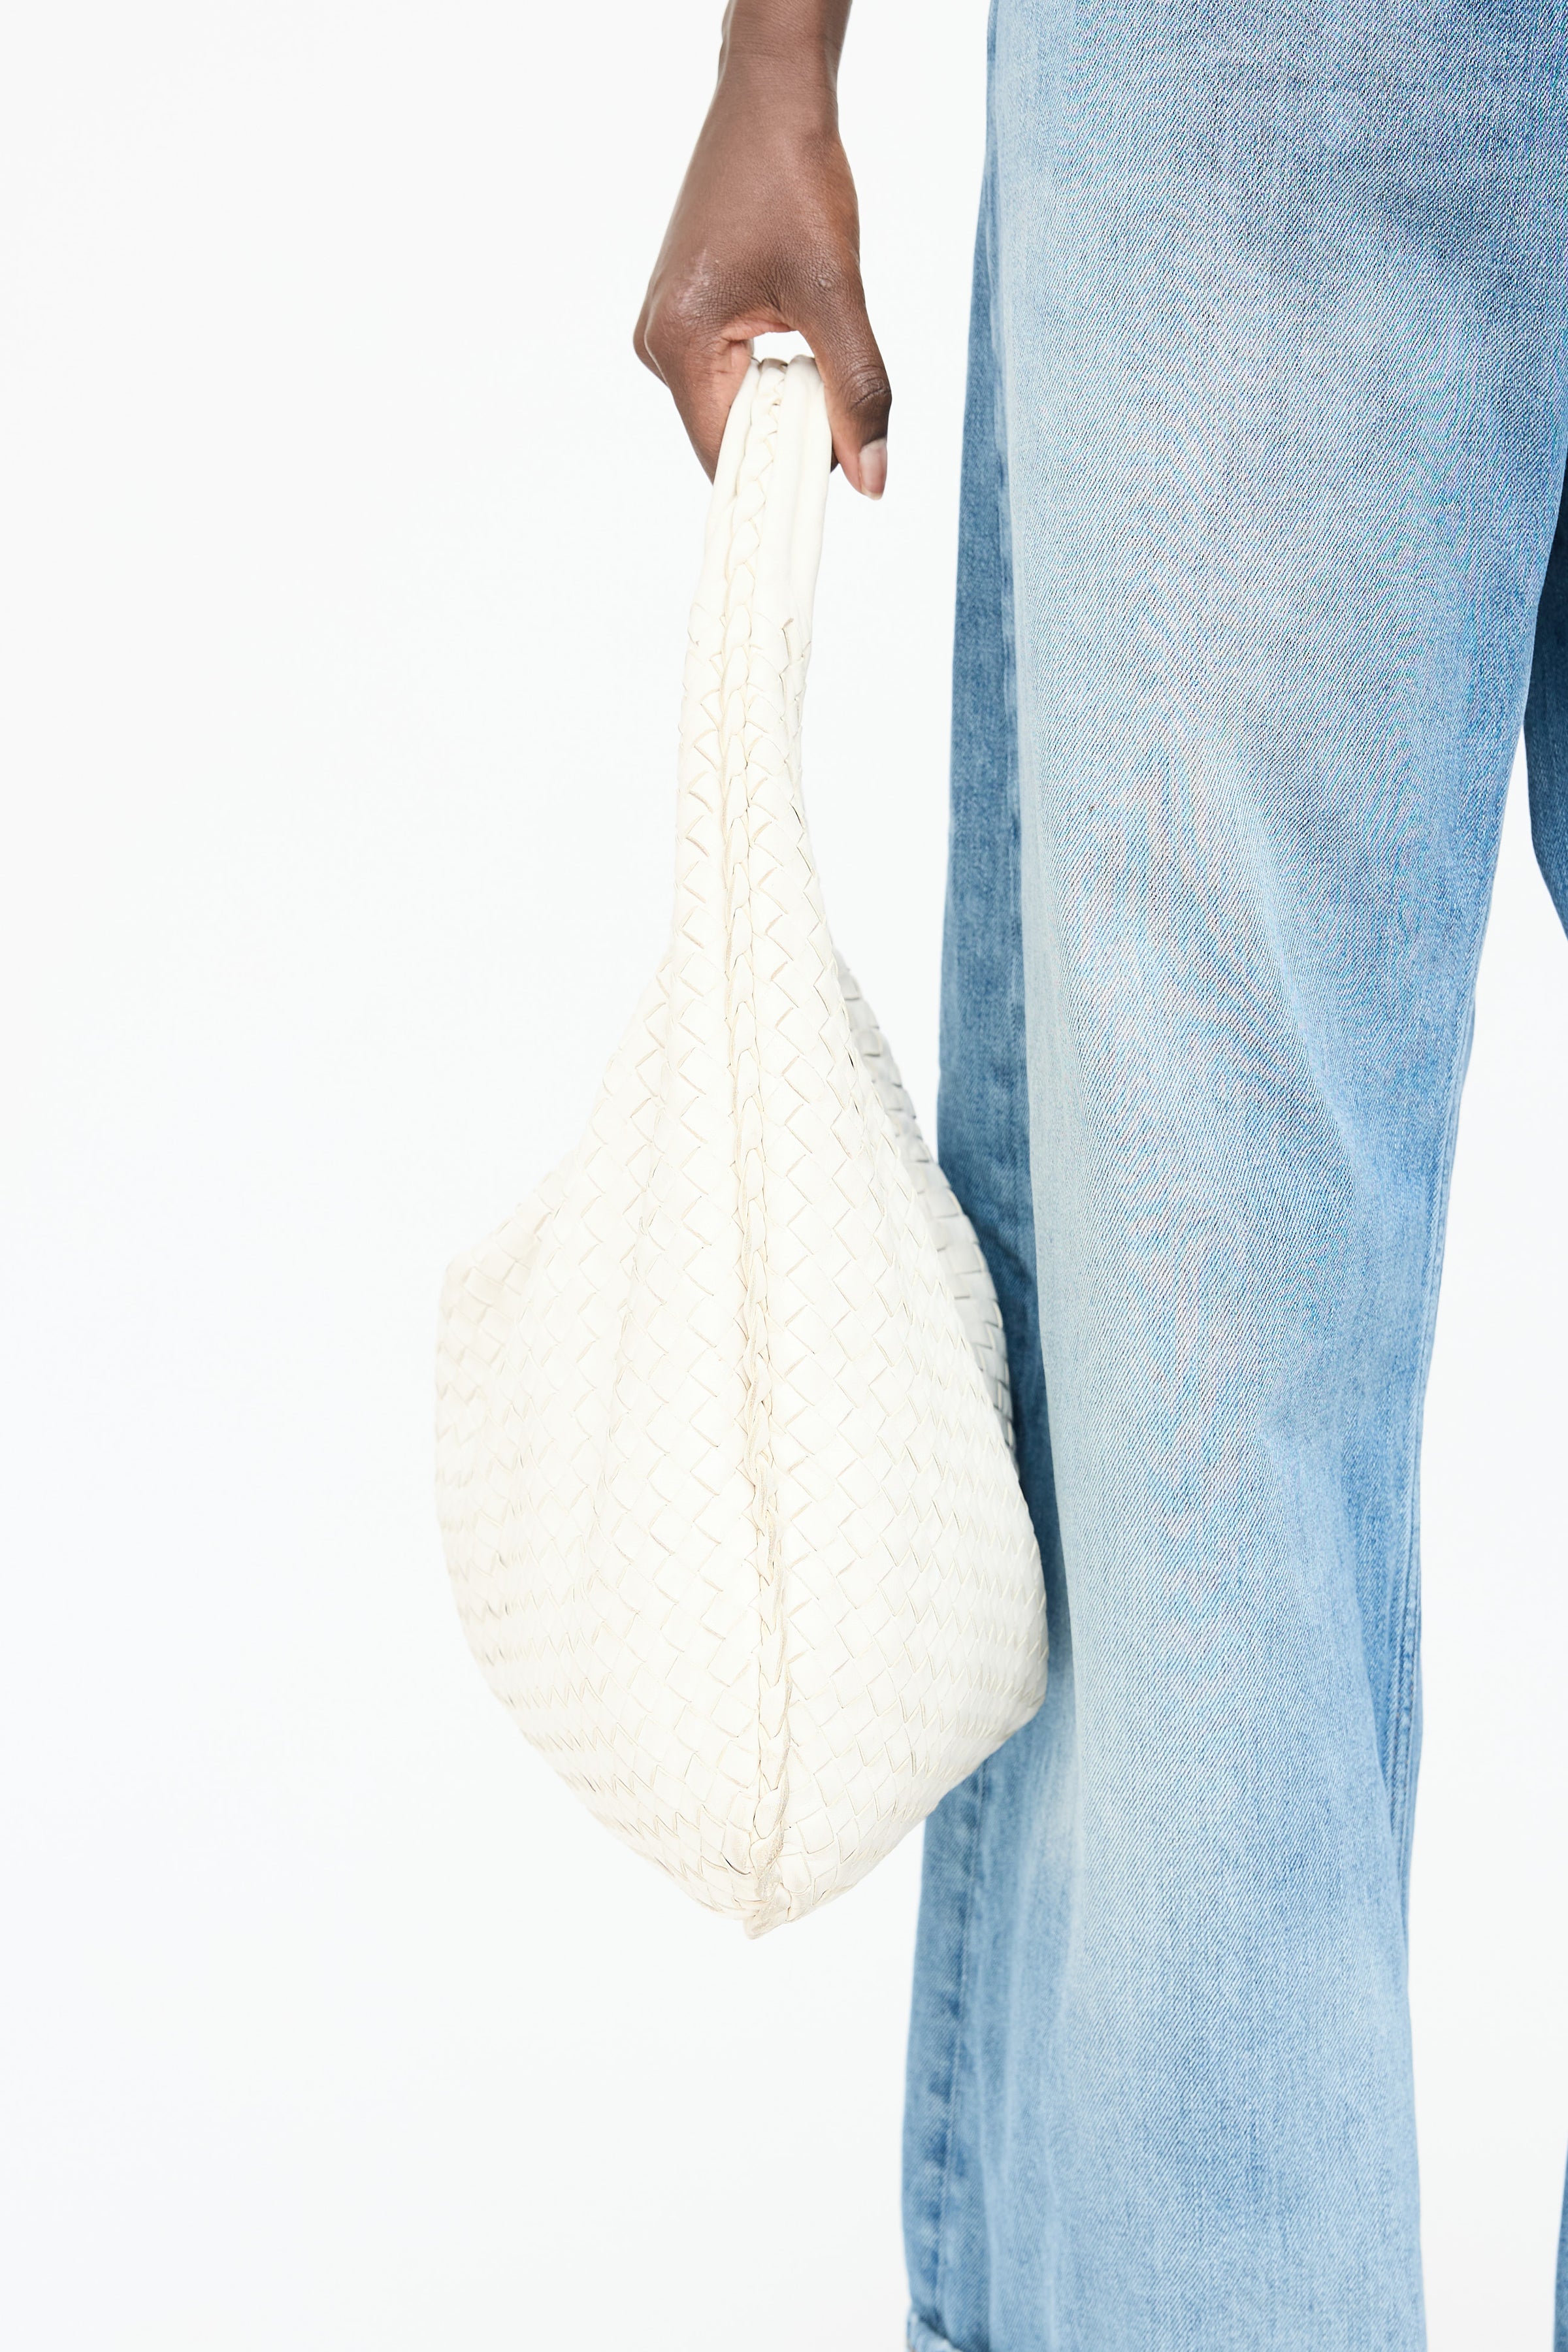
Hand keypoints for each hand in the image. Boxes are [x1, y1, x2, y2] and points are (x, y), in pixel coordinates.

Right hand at [634, 3, 888, 495]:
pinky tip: (800, 341)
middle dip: (788, 436)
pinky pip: (728, 376)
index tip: (833, 493)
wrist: (771, 100)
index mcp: (678, 344)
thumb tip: (871, 480)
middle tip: (843, 415)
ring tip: (819, 354)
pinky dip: (772, 377)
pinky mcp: (684, 312)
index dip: (782, 478)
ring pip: (733, 408)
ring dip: (784, 403)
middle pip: (729, 437)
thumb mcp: (837, 294)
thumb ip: (856, 391)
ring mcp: (665, 328)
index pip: (727, 456)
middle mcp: (657, 343)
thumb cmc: (795, 178)